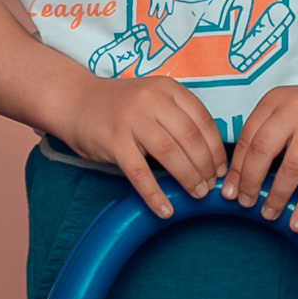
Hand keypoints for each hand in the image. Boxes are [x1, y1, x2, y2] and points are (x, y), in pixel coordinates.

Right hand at [50, 73, 226, 218]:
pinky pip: (140, 173)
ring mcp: (131, 120)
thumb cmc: (120, 106)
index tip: (222, 170)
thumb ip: (177, 119)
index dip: (216, 150)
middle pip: (190, 138)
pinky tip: (165, 210)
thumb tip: (210, 159)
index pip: (203, 121)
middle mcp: (150, 100)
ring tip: (196, 194)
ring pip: (170, 154)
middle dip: (205, 167)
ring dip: (188, 178)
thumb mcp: (153, 100)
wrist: (75, 101)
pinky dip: (155, 195)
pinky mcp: (113, 141)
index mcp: (167, 88)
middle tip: (210, 187)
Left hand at [148, 0, 175, 19]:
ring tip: (157, 17)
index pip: (170, 5)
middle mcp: (164, 2)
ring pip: (158, 8)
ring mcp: (159, 3)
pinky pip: (153, 7)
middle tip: (159, 16)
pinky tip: (150, 15)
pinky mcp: (154, 2)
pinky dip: (151, 10)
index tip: (170, 13)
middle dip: (161, 11)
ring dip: (158, 12)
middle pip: (163, 7)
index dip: (170, 8)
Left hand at [222, 82, 297, 231]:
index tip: (228, 190)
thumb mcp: (286, 111)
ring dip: (276, 196)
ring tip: (268, 214)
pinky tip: (297, 222)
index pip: (247, 137)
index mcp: (274, 100)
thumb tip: (238, 175)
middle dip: (249, 181)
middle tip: (244, 202)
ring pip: (290, 169)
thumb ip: (265, 133)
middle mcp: (294, 111)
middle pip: (262, 151)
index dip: (236, 167)